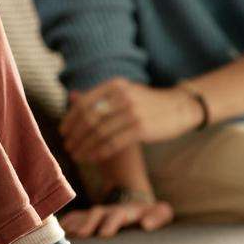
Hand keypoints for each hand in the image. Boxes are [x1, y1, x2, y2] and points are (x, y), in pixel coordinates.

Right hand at [59, 201, 173, 237]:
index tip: (105, 234)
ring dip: (74, 224)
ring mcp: (98, 212)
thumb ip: (158, 216)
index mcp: (127, 211)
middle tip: (82, 235)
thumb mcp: (161, 212)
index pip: (118, 214)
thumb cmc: (151, 213)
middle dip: (89, 222)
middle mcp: (110, 210)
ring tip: (64, 235)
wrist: (137, 202)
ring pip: (84, 215)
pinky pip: (75, 217)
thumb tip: (146, 225)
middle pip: (97, 213)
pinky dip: (67, 223)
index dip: (111, 222)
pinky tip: (57, 230)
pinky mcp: (90, 217)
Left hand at [60, 78, 201, 162]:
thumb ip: (100, 96)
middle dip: (75, 135)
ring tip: (76, 155)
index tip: (63, 132)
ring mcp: (132, 112)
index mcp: (115, 86)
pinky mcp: (141, 128)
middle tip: (68, 147)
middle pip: (89, 119)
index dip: (70, 119)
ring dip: (84, 146)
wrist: (180, 107)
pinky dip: (99, 152)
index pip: (84, 104)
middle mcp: (122, 97)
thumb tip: (73, 97)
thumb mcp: (124, 91)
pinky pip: (113, 143)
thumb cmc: (148, 102)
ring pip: (99, 133)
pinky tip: (92, 158)